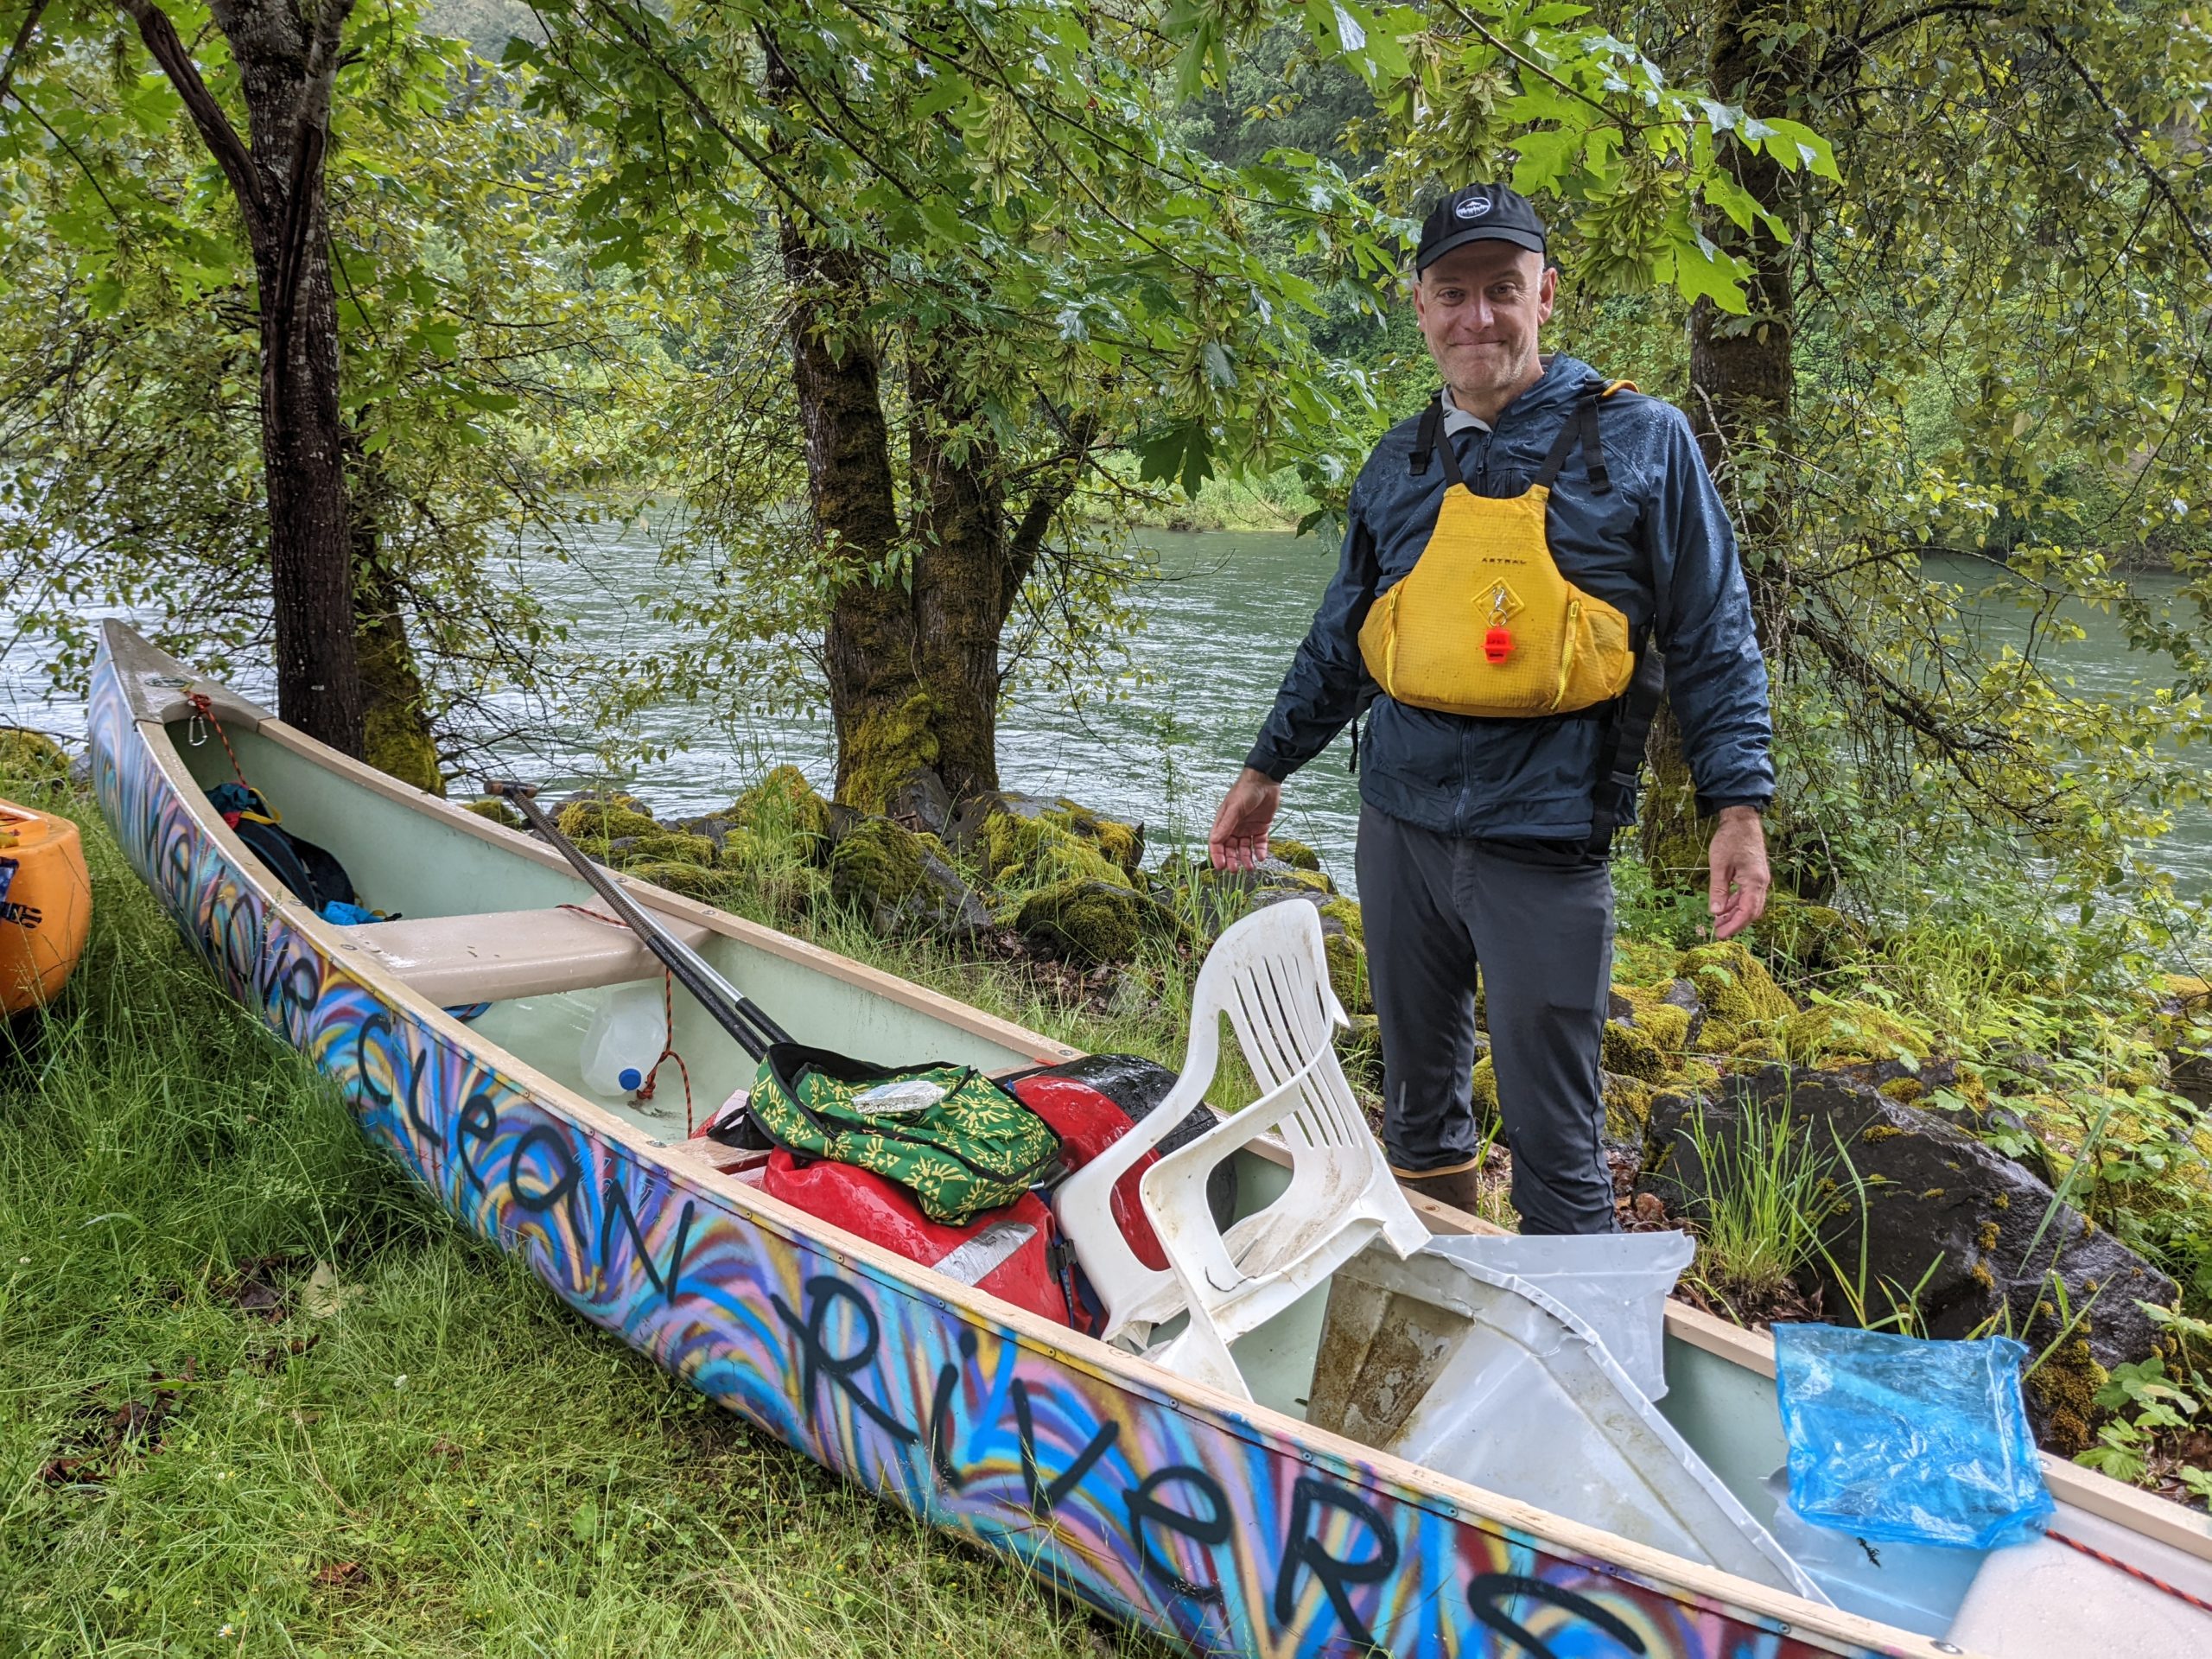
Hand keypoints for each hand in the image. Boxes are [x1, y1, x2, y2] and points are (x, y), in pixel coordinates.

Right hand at [1208, 767, 1280, 870]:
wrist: (1266, 780)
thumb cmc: (1245, 790)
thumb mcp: (1234, 808)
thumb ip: (1226, 825)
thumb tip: (1214, 841)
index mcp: (1224, 822)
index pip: (1217, 842)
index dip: (1217, 855)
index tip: (1220, 867)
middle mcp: (1234, 827)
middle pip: (1230, 848)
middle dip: (1232, 860)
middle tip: (1234, 870)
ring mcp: (1248, 828)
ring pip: (1244, 848)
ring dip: (1246, 858)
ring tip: (1250, 867)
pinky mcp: (1261, 828)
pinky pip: (1259, 843)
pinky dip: (1260, 851)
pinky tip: (1261, 857)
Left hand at [1708, 806, 1770, 939]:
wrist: (1742, 819)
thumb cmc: (1730, 839)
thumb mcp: (1719, 865)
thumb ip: (1718, 890)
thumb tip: (1715, 912)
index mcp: (1754, 882)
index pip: (1747, 912)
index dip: (1734, 926)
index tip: (1720, 935)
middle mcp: (1761, 883)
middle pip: (1751, 912)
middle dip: (1735, 924)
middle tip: (1718, 932)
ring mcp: (1759, 879)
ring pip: (1750, 904)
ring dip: (1735, 914)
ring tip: (1717, 922)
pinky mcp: (1755, 875)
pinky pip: (1748, 895)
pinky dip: (1736, 903)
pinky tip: (1724, 907)